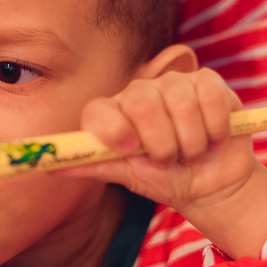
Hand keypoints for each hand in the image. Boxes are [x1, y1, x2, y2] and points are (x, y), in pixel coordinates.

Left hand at [60, 45, 266, 258]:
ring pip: (180, 103)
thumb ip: (93, 166)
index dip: (112, 129)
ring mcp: (174, 84)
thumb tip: (51, 168)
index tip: (131, 151)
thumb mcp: (128, 176)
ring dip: (191, 142)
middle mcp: (140, 93)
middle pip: (140, 100)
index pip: (98, 109)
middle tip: (169, 161)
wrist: (210, 184)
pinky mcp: (207, 83)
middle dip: (160, 141)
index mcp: (114, 114)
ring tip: (193, 154)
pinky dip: (215, 129)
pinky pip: (209, 98)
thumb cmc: (165, 179)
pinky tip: (214, 139)